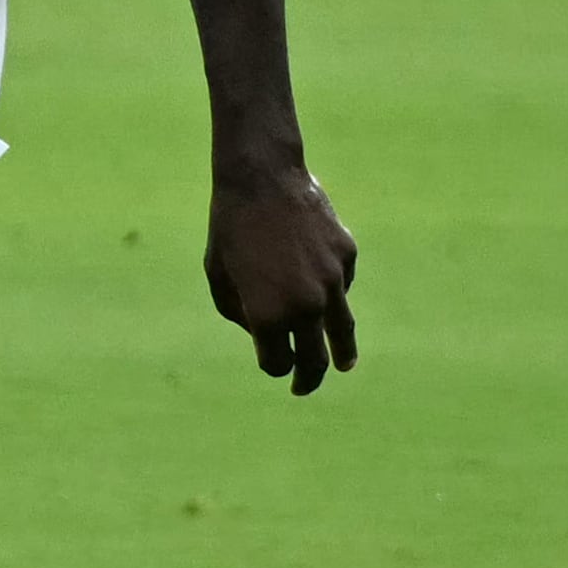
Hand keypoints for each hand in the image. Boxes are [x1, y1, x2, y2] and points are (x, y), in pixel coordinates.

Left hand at [203, 163, 357, 394]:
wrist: (262, 180)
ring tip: (342, 366)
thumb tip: (262, 333)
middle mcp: (307, 304)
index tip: (273, 364)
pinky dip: (332, 294)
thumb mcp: (219, 276)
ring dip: (342, 353)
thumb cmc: (230, 229)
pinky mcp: (347, 258)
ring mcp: (334, 281)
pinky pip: (342, 286)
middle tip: (302, 388)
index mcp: (270, 314)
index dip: (273, 366)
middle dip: (308, 377)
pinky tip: (321, 288)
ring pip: (342, 330)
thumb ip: (239, 312)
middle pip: (314, 359)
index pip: (278, 361)